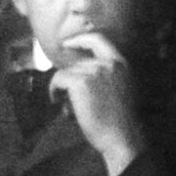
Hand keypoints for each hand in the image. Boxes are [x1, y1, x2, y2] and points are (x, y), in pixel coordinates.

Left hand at [49, 32, 145, 175]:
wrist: (121, 136)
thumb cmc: (119, 120)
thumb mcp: (120, 89)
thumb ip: (107, 75)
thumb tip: (81, 71)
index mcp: (122, 64)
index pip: (99, 39)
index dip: (80, 38)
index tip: (67, 43)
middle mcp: (109, 64)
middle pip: (79, 62)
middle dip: (70, 77)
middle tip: (66, 93)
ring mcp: (96, 71)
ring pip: (67, 72)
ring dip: (62, 86)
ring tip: (65, 103)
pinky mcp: (81, 82)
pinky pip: (59, 79)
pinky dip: (54, 89)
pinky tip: (57, 100)